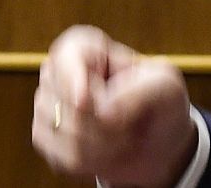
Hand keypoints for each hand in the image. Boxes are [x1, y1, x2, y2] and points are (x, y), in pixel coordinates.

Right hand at [32, 25, 196, 187]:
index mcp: (87, 47)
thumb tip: (103, 111)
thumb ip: (139, 91)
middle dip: (105, 123)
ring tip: (123, 136)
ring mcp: (47, 106)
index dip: (72, 78)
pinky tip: (107, 152)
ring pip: (67, 132)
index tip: (85, 101)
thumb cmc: (160, 106)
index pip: (65, 54)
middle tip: (130, 121)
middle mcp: (60, 73)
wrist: (157, 145)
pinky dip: (93, 162)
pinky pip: (63, 157)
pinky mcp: (44, 138)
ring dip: (104, 145)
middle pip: (69, 102)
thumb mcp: (165, 87)